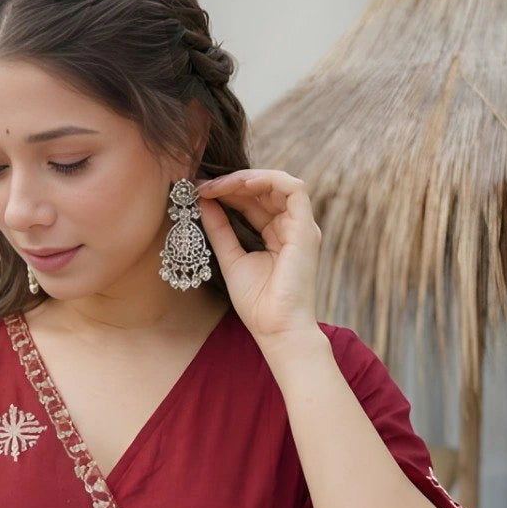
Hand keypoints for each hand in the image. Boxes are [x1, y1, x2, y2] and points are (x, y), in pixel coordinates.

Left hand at [193, 169, 320, 347]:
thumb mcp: (230, 258)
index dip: (228, 192)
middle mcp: (292, 227)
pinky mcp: (307, 229)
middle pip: (264, 190)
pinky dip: (267, 180)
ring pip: (279, 183)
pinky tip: (240, 184)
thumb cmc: (257, 304)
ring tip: (217, 185)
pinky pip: (293, 189)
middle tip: (203, 185)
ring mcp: (302, 227)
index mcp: (277, 235)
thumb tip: (203, 201)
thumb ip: (219, 229)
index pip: (254, 202)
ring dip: (246, 179)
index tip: (200, 191)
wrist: (276, 329)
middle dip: (232, 183)